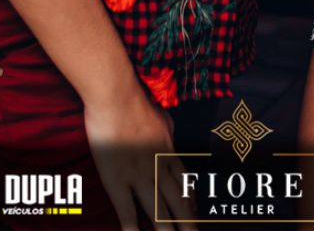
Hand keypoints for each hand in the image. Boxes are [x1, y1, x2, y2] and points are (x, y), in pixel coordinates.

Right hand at [84, 84, 195, 230]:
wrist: (117, 95)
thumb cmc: (137, 101)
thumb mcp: (161, 114)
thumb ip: (167, 129)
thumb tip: (171, 134)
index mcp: (168, 150)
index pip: (184, 181)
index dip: (191, 201)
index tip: (196, 214)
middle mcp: (158, 166)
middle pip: (176, 200)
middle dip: (187, 222)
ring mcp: (139, 174)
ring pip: (157, 209)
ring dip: (166, 229)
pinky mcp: (117, 179)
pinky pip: (127, 209)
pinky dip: (132, 227)